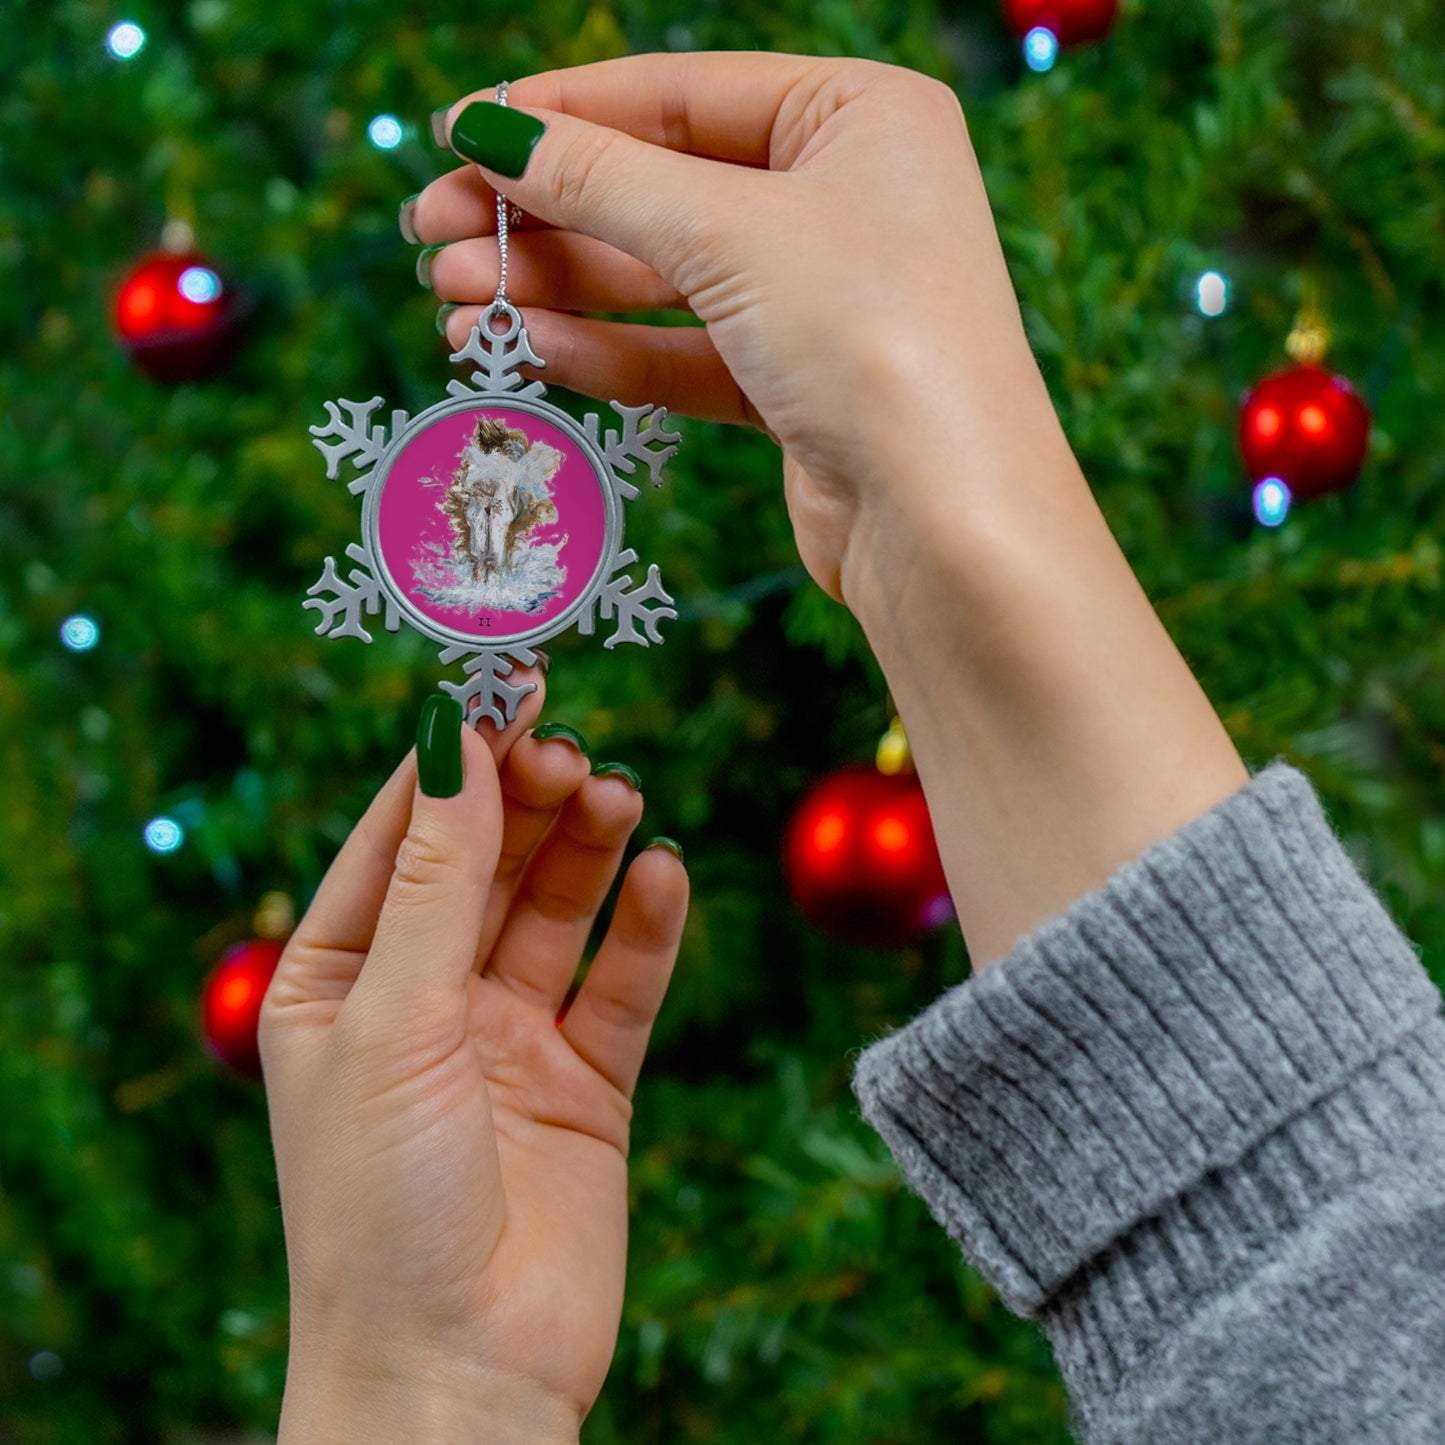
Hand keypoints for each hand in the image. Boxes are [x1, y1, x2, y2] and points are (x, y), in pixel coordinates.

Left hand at [259, 676, 687, 1438]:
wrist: (458, 1375)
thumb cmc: (380, 1205)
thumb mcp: (393, 1019)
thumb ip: (437, 879)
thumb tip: (455, 738)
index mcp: (339, 978)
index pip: (400, 835)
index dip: (453, 757)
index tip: (506, 682)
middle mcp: (424, 998)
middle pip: (486, 861)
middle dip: (527, 799)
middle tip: (572, 751)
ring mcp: (508, 1038)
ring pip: (556, 910)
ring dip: (588, 849)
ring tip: (618, 798)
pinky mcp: (586, 1082)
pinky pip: (622, 983)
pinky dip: (646, 928)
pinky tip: (664, 877)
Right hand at [411, 53, 1055, 603]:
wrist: (947, 525)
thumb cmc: (873, 341)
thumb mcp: (728, 233)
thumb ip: (601, 179)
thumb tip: (488, 130)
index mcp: (859, 116)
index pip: (679, 94)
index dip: (560, 113)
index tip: (456, 134)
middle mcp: (845, 199)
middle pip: (660, 189)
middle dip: (543, 215)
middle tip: (431, 236)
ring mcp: (821, 298)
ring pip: (663, 280)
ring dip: (557, 289)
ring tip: (454, 303)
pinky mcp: (797, 388)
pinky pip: (684, 353)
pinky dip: (607, 352)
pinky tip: (527, 350)